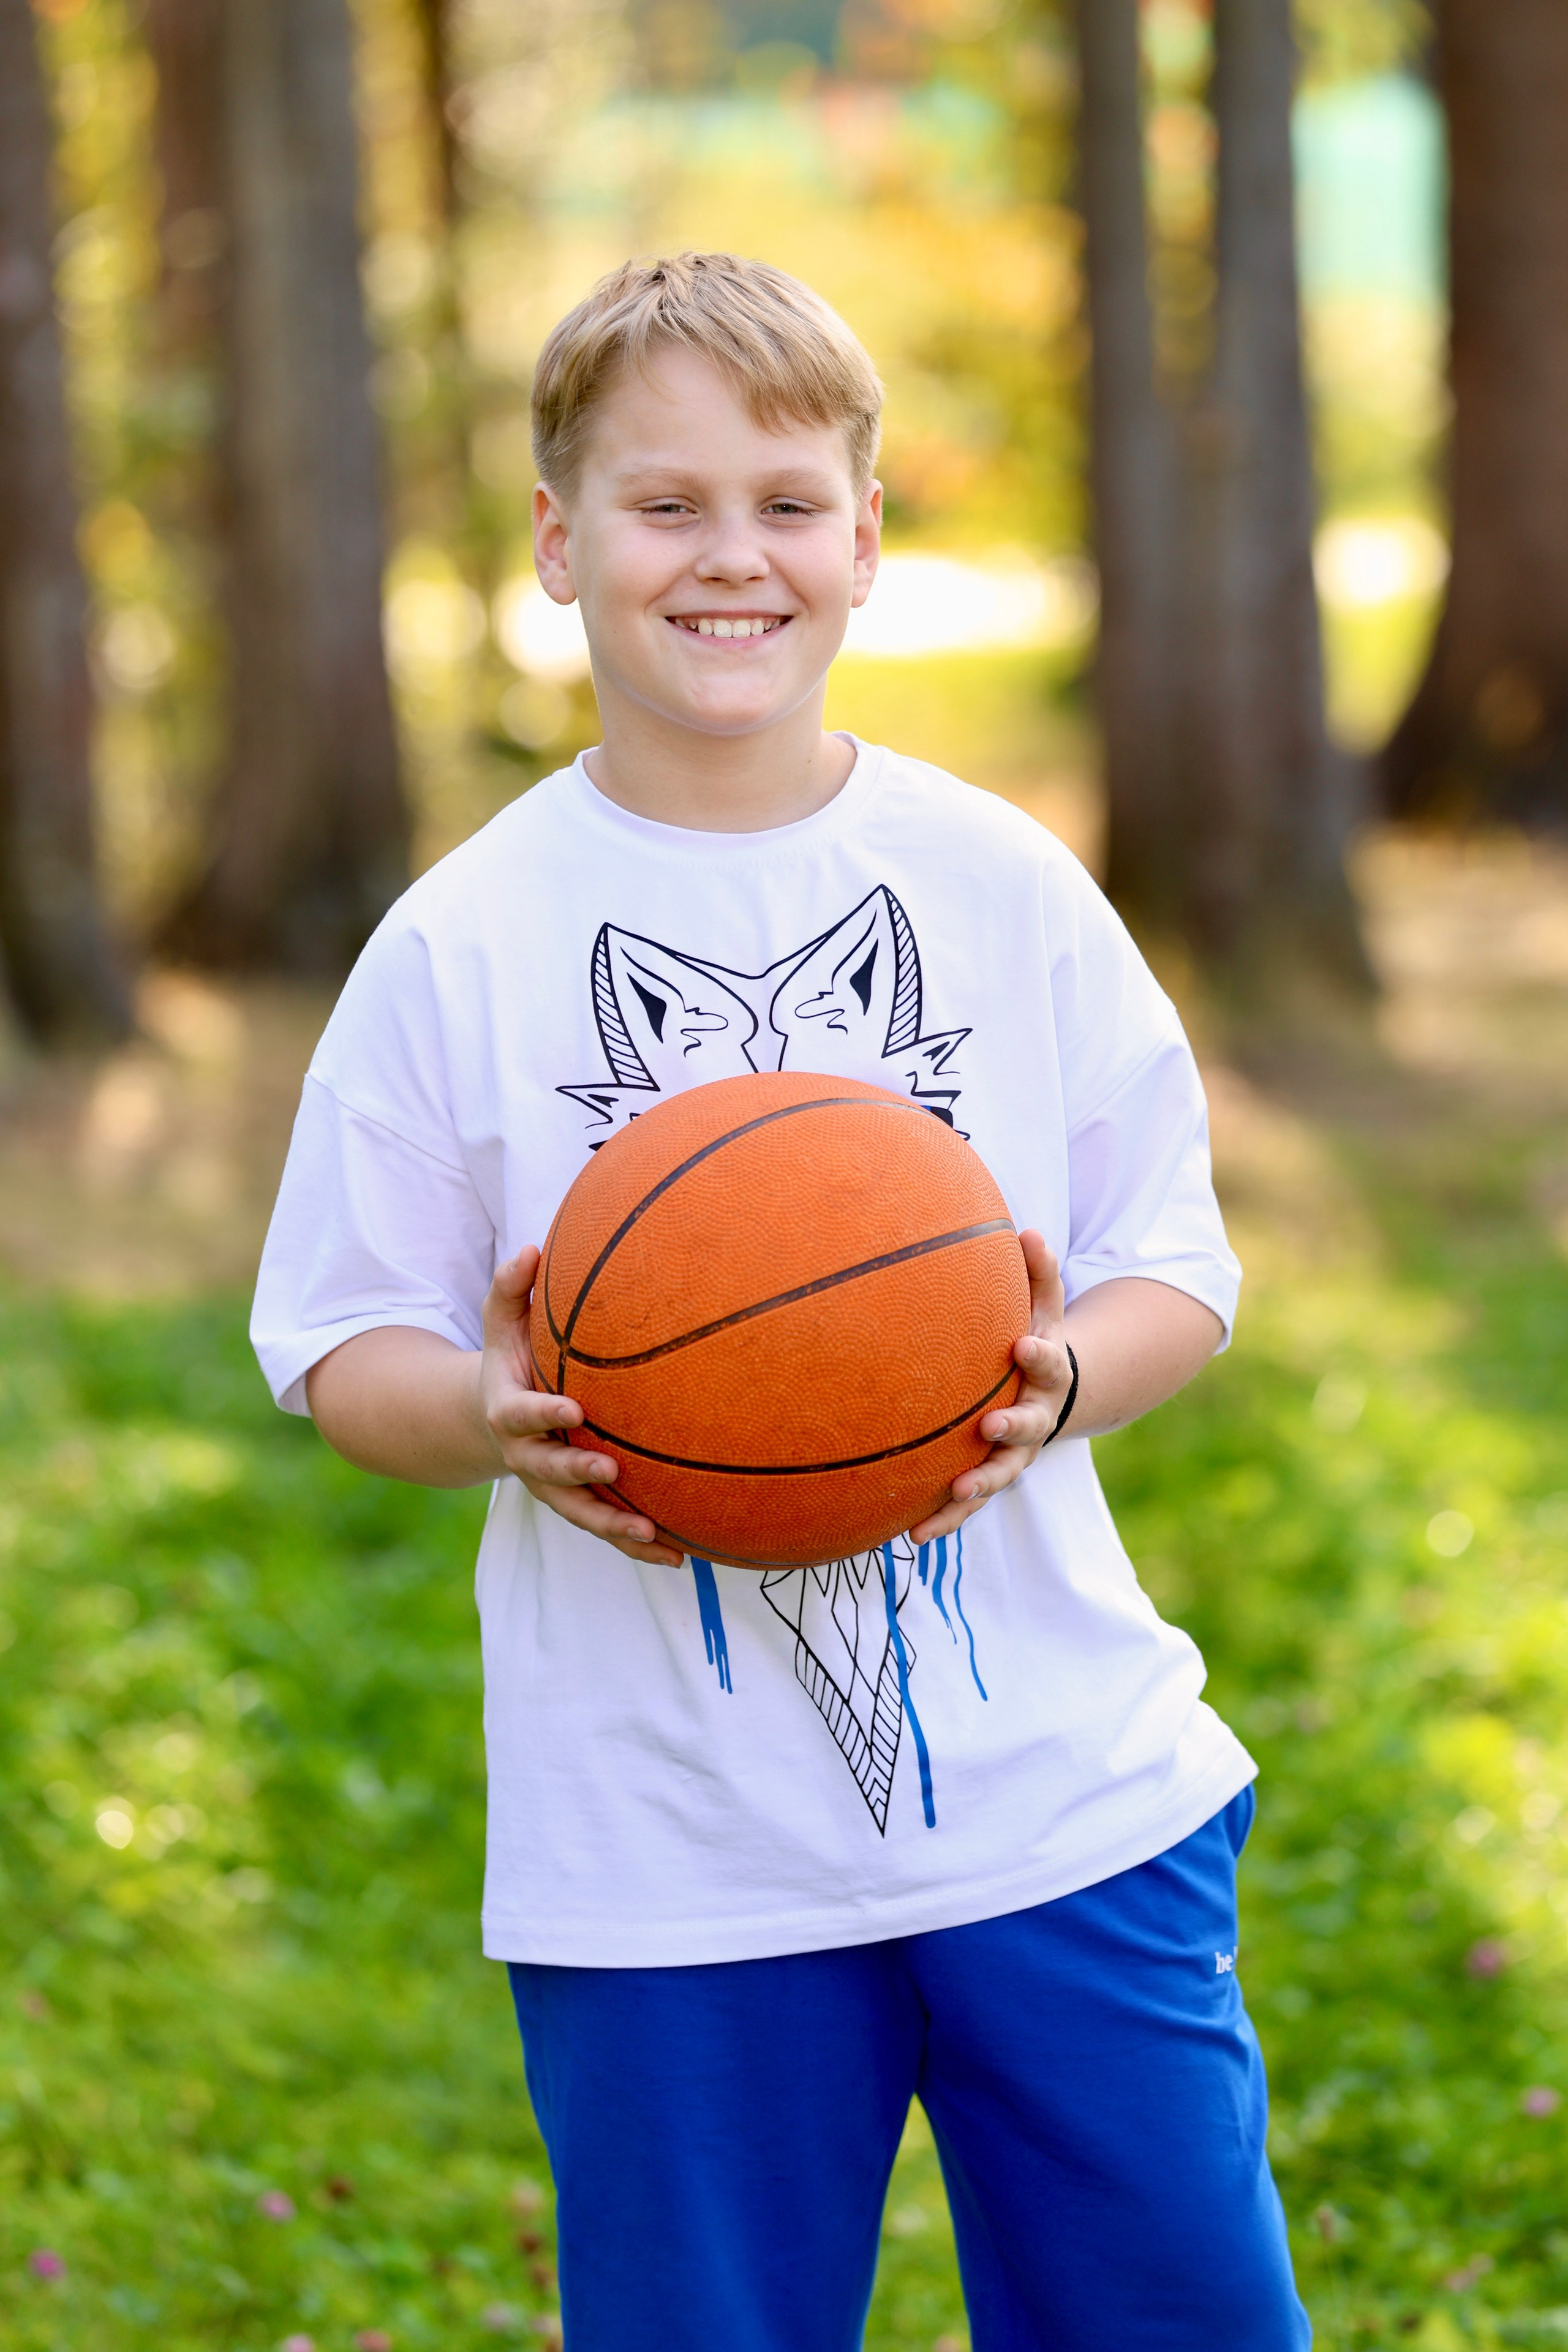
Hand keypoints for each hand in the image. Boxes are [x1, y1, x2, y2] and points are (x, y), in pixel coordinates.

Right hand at [479, 1247, 684, 1565]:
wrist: (492, 1417)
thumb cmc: (510, 1359)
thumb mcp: (500, 1322)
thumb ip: (509, 1288)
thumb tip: (530, 1248)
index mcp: (509, 1412)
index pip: (524, 1414)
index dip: (545, 1414)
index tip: (573, 1410)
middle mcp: (528, 1457)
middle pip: (551, 1473)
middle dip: (579, 1475)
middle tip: (612, 1473)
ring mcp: (552, 1486)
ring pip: (581, 1514)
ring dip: (615, 1527)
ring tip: (651, 1534)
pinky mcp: (577, 1504)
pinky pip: (607, 1529)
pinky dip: (639, 1547)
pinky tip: (679, 1555)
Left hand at [909, 1229, 1071, 1543]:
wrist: (1045, 1395)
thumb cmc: (1031, 1339)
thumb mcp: (1042, 1306)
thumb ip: (1038, 1273)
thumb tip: (1028, 1231)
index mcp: (1045, 1374)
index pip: (1048, 1362)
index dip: (1038, 1356)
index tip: (1021, 1345)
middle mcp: (1035, 1420)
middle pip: (1028, 1429)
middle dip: (1011, 1429)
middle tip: (990, 1426)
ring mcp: (1012, 1454)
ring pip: (998, 1475)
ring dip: (977, 1486)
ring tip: (955, 1493)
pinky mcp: (985, 1478)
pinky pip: (965, 1504)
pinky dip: (943, 1520)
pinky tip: (910, 1536)